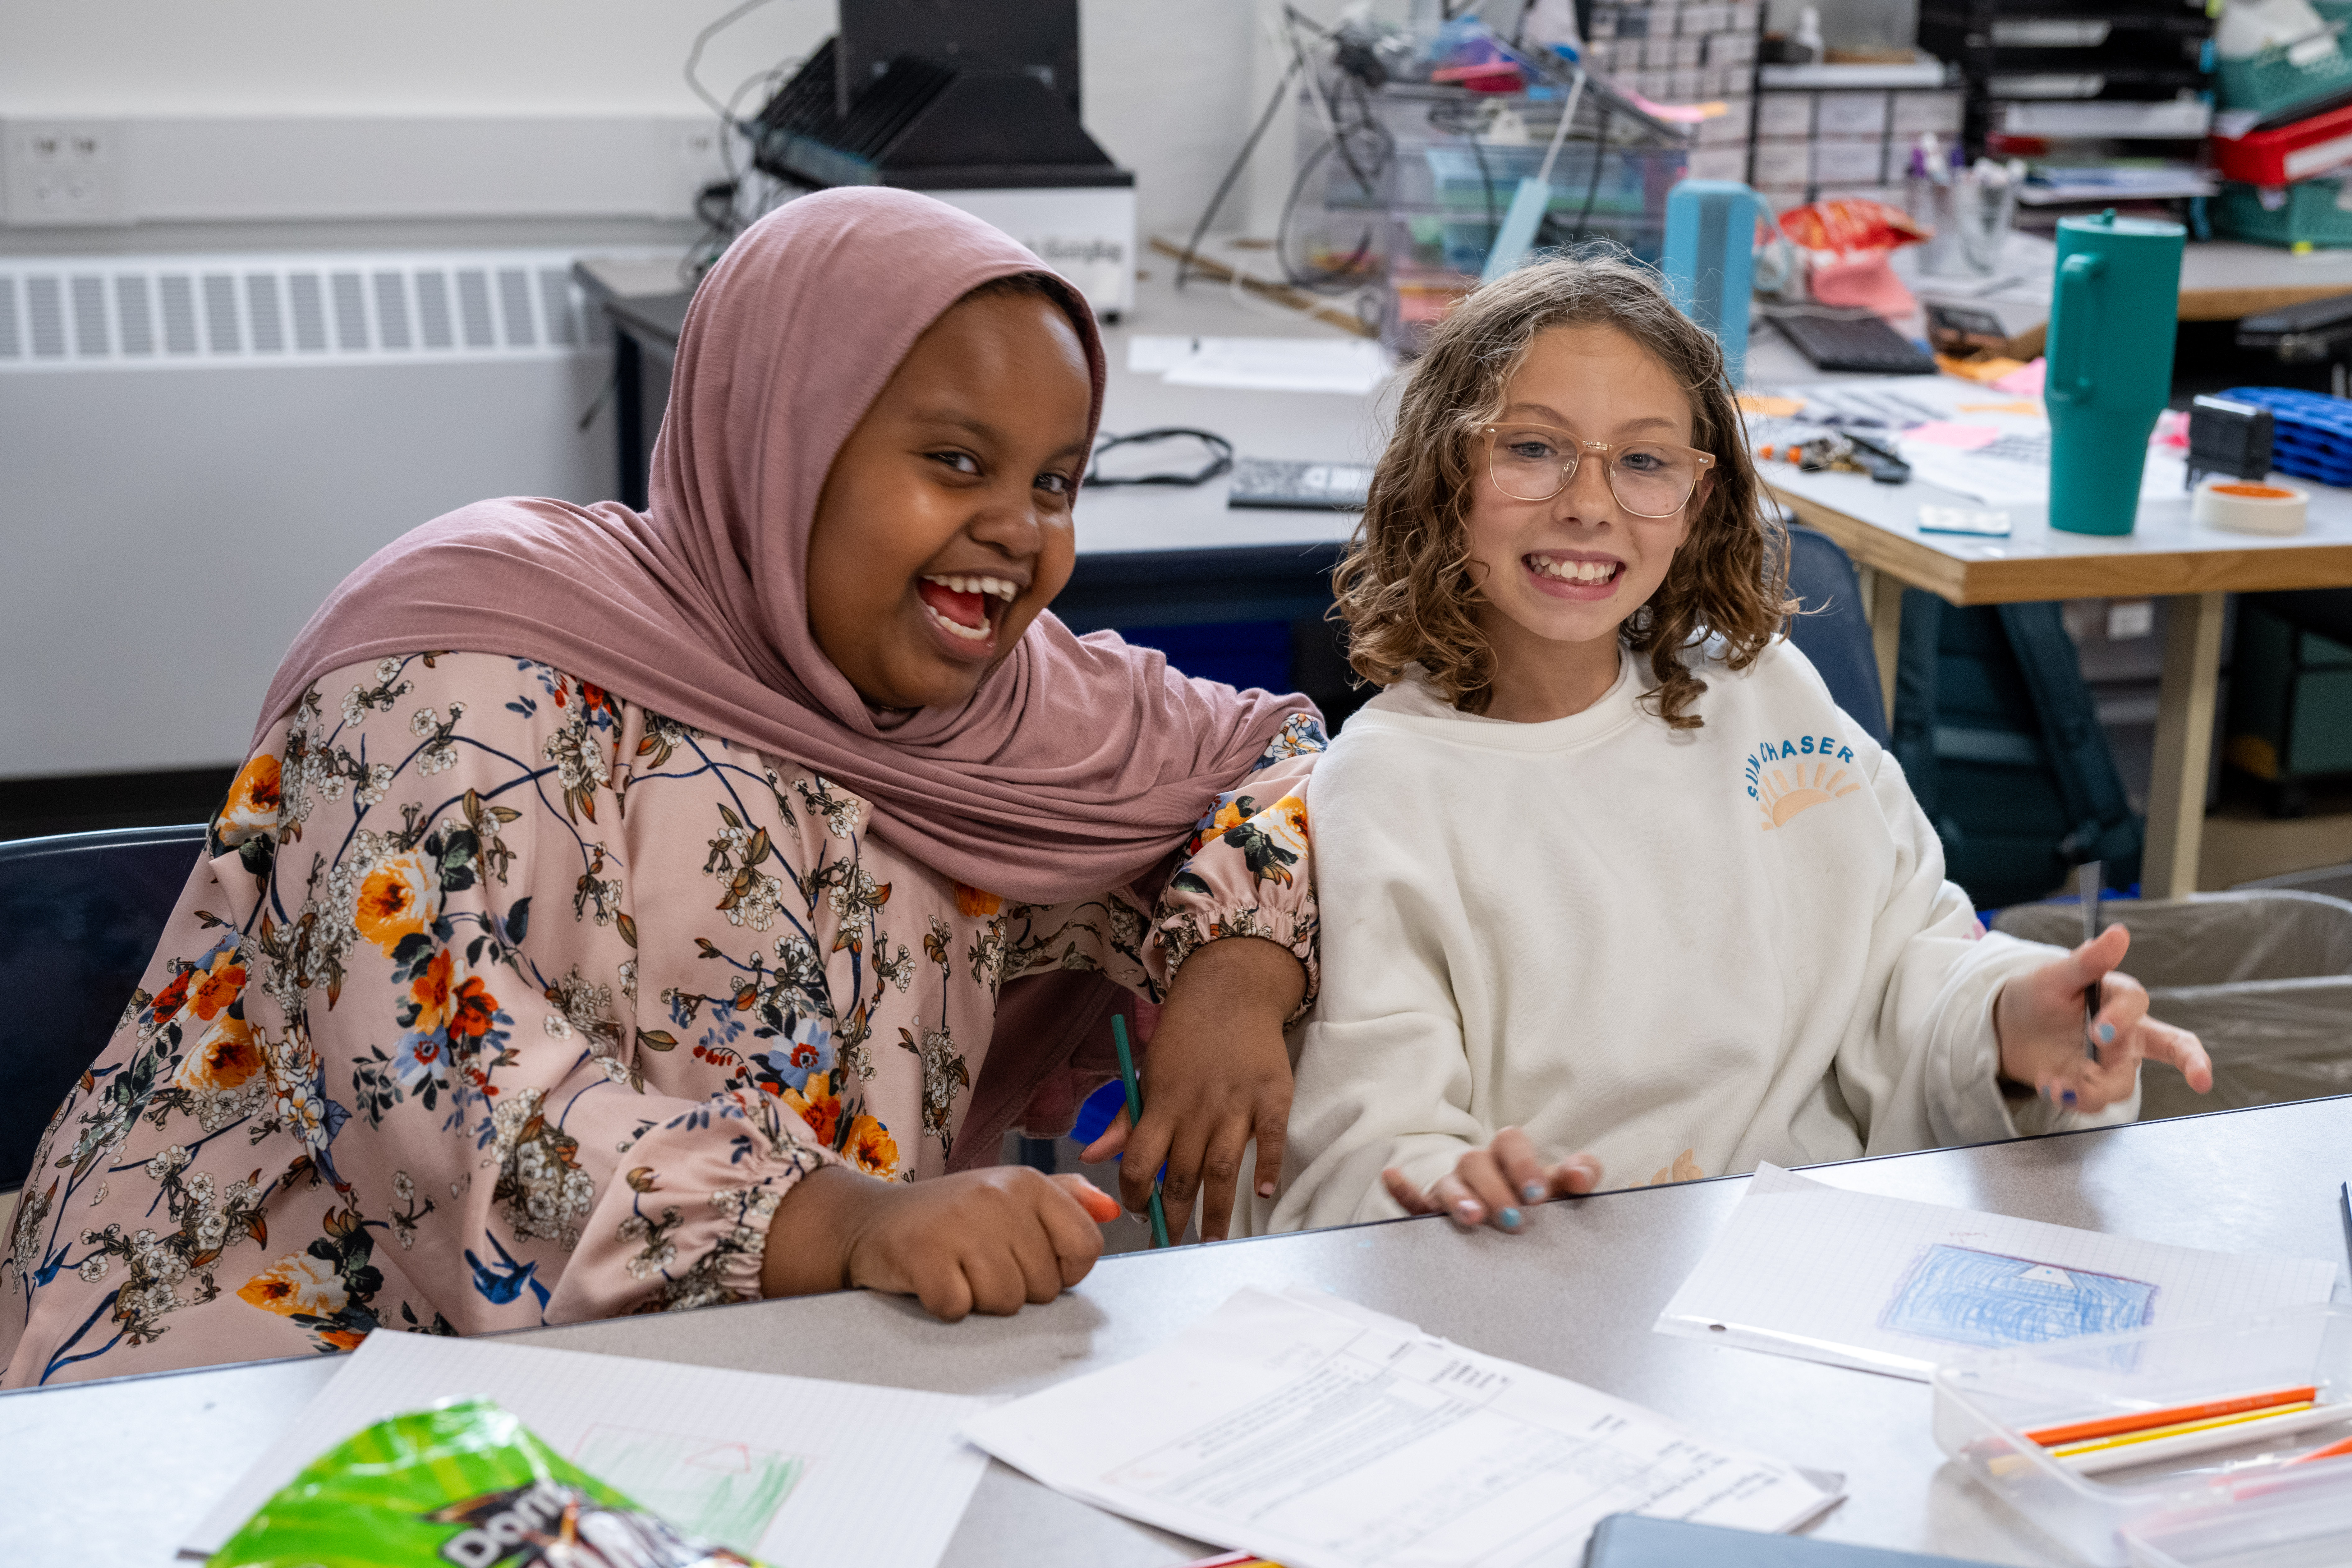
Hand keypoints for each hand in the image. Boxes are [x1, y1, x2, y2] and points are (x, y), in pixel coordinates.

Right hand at [759, 1165, 1106, 1320]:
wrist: (869, 1223)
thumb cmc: (950, 1219)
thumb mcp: (1008, 1198)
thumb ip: (1065, 1202)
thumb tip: (1113, 1210)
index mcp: (1027, 1183)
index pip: (1086, 1247)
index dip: (1061, 1270)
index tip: (1027, 1261)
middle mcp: (997, 1196)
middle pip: (1044, 1285)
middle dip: (1014, 1288)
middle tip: (977, 1263)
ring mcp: (959, 1224)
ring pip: (1005, 1301)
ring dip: (979, 1299)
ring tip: (956, 1270)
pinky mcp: (924, 1255)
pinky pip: (960, 1308)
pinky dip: (945, 1305)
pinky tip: (932, 1280)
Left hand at [1077, 935, 1303, 1241]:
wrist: (1230, 990)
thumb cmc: (1184, 1039)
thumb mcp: (1146, 1073)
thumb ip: (1125, 1121)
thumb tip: (1092, 1158)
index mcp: (1161, 1103)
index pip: (1140, 1163)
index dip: (1136, 1195)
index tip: (1140, 1215)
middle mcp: (1197, 1108)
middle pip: (1181, 1176)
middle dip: (1174, 1218)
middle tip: (1172, 1247)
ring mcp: (1237, 1103)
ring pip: (1223, 1169)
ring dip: (1216, 1211)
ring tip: (1213, 1242)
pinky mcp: (1272, 1096)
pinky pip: (1270, 1139)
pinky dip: (1268, 1167)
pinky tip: (1262, 1193)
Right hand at [1381, 1127, 1601, 1231]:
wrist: (1519, 1229)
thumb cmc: (1540, 1201)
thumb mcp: (1563, 1189)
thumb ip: (1580, 1176)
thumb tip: (1590, 1176)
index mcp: (1509, 1156)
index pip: (1510, 1142)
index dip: (1523, 1164)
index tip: (1540, 1195)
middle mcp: (1478, 1167)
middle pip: (1476, 1162)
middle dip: (1495, 1189)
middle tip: (1515, 1219)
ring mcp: (1452, 1187)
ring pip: (1447, 1182)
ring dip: (1458, 1197)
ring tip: (1472, 1217)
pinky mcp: (1432, 1211)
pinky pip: (1412, 1199)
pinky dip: (1402, 1189)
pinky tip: (1392, 1178)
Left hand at [1994, 923, 2211, 1113]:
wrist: (2008, 1026)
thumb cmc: (2038, 994)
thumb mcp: (2055, 977)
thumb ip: (2088, 961)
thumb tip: (2118, 933)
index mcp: (2119, 1000)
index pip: (2137, 1004)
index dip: (2125, 1016)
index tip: (2102, 1031)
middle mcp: (2126, 1033)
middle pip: (2172, 1048)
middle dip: (2189, 1061)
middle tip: (2182, 1077)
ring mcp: (2111, 1062)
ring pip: (2121, 1084)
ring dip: (2090, 1090)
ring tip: (2054, 1083)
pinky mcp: (2092, 1085)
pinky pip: (2094, 1099)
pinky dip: (2071, 1097)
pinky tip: (2048, 1085)